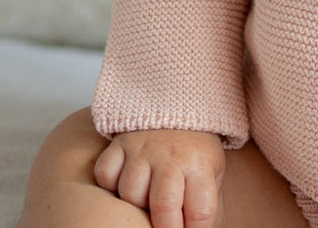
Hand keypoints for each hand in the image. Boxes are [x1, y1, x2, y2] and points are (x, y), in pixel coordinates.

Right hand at [94, 128, 225, 227]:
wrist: (180, 106)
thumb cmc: (195, 150)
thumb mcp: (212, 172)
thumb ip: (203, 204)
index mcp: (200, 164)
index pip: (200, 212)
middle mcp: (170, 156)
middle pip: (163, 206)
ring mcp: (143, 148)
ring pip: (130, 194)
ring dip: (136, 204)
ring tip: (146, 197)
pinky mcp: (121, 142)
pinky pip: (105, 174)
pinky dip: (111, 184)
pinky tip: (125, 181)